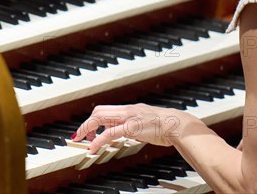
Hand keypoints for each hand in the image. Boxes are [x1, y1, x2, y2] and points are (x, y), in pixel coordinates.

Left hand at [71, 103, 190, 153]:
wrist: (177, 124)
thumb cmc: (165, 126)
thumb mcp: (145, 123)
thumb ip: (133, 125)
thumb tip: (124, 131)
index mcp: (130, 109)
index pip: (105, 109)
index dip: (92, 119)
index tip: (87, 130)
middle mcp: (127, 110)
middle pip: (98, 110)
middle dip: (86, 123)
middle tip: (80, 136)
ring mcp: (129, 117)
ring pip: (100, 117)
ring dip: (87, 129)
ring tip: (83, 141)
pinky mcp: (131, 127)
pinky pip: (110, 133)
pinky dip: (98, 140)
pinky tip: (93, 148)